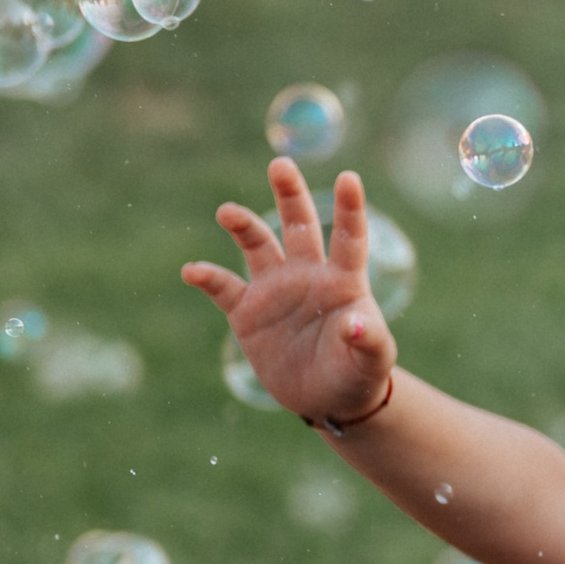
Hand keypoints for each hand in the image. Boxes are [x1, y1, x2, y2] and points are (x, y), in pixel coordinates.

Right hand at [182, 159, 393, 424]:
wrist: (327, 399)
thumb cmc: (358, 374)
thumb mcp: (371, 361)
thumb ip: (368, 340)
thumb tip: (354, 324)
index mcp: (343, 281)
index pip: (349, 238)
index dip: (349, 208)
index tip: (349, 178)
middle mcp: (308, 275)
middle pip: (298, 225)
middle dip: (290, 194)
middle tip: (281, 164)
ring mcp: (275, 290)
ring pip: (257, 245)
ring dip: (243, 226)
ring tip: (227, 212)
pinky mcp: (248, 313)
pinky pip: (223, 288)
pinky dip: (207, 277)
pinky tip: (193, 271)